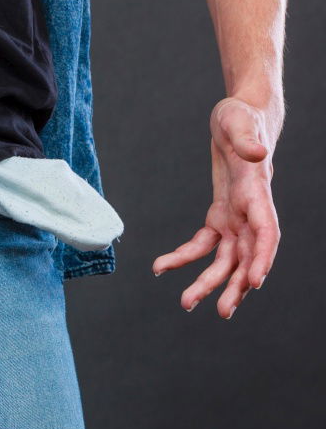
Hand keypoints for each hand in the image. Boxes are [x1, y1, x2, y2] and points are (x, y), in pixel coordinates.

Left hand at [152, 96, 280, 318]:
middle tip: (221, 312)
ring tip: (187, 304)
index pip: (266, 232)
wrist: (239, 117)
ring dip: (209, 282)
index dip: (262, 257)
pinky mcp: (221, 214)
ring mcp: (237, 216)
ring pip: (226, 259)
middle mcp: (251, 211)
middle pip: (247, 256)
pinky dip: (184, 256)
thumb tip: (257, 154)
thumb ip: (247, 140)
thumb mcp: (240, 122)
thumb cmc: (242, 117)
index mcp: (258, 193)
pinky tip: (161, 268)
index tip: (255, 282)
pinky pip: (203, 243)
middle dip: (235, 285)